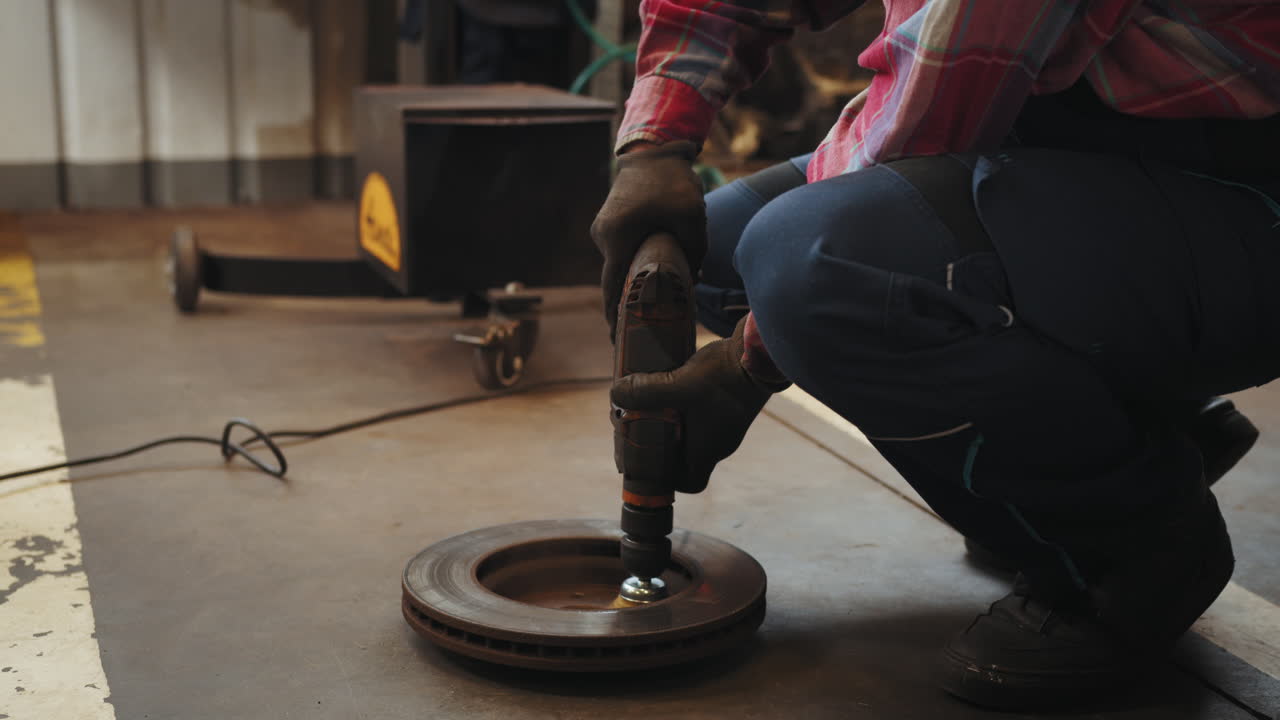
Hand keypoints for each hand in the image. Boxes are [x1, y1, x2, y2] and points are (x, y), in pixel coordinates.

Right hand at [591, 140, 706, 338]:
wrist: (653, 149)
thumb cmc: (673, 183)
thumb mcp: (692, 220)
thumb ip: (694, 254)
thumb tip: (696, 282)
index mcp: (618, 238)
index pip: (611, 289)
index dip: (613, 318)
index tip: (617, 343)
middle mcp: (603, 236)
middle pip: (614, 279)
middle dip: (626, 304)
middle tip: (641, 330)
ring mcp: (603, 228)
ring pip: (619, 264)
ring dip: (633, 280)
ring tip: (650, 302)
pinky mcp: (610, 222)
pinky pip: (621, 251)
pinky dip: (632, 263)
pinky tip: (651, 272)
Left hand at [610, 317, 787, 492]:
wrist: (762, 352)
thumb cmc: (725, 377)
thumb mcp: (679, 384)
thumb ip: (646, 391)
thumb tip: (616, 393)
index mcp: (708, 450)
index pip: (690, 483)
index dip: (668, 479)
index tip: (648, 461)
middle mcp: (719, 442)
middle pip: (686, 457)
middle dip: (660, 444)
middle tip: (639, 425)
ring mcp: (727, 423)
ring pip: (693, 433)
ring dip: (671, 423)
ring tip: (651, 403)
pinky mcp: (729, 403)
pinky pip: (702, 415)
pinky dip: (684, 407)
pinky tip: (671, 386)